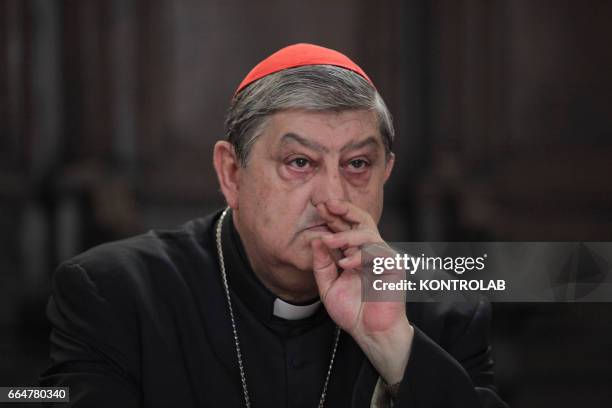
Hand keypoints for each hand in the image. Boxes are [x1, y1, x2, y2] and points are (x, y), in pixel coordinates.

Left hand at [311, 199, 412, 384]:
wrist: (371, 333)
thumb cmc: (354, 312)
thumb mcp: (328, 287)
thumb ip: (322, 265)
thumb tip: (316, 240)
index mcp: (356, 253)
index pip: (347, 228)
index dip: (334, 217)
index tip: (319, 207)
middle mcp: (371, 252)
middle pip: (362, 221)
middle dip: (344, 210)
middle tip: (327, 205)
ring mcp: (384, 257)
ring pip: (368, 234)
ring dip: (346, 235)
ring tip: (329, 239)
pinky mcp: (394, 267)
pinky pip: (378, 253)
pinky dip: (360, 256)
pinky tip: (345, 263)